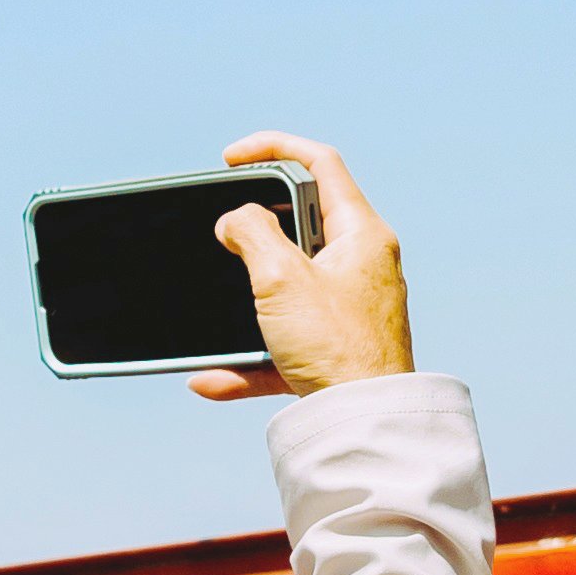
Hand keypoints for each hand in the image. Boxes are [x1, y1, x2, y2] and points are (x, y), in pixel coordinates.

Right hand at [189, 132, 410, 403]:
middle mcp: (363, 266)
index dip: (273, 147)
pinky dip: (248, 358)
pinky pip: (283, 344)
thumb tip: (236, 221)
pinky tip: (211, 380)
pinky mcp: (335, 351)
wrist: (363, 427)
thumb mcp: (280, 278)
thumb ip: (251, 232)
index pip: (321, 163)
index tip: (231, 158)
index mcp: (361, 234)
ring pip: (288, 287)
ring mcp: (350, 309)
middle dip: (258, 228)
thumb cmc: (337, 350)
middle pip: (303, 223)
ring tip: (225, 304)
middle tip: (229, 234)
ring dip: (248, 299)